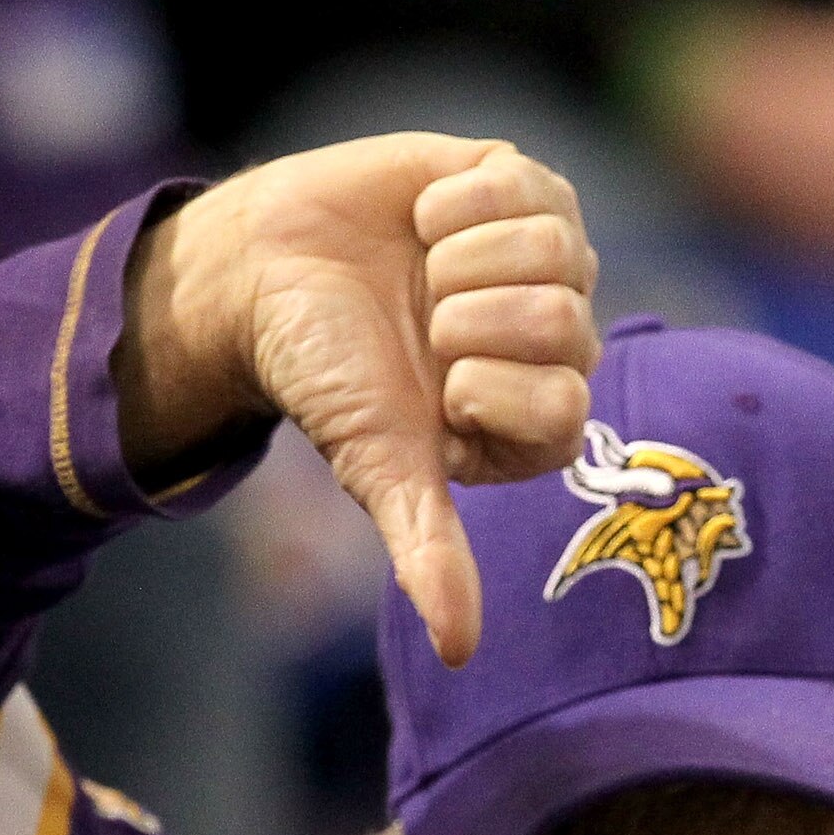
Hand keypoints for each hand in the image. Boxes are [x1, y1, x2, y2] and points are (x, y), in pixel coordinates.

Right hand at [119, 135, 600, 667]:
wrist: (265, 272)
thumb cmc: (326, 375)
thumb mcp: (377, 465)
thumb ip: (427, 548)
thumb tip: (458, 651)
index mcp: (539, 415)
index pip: (568, 405)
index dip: (486, 385)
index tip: (434, 384)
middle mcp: (558, 340)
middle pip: (564, 320)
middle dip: (467, 319)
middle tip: (423, 323)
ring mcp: (548, 259)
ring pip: (554, 248)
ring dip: (460, 258)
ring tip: (421, 270)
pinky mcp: (520, 186)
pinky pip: (523, 182)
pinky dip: (455, 198)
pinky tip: (424, 219)